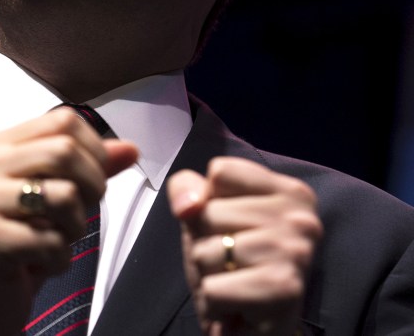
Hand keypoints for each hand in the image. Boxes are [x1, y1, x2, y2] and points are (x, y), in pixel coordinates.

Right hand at [0, 105, 138, 335]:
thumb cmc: (19, 243)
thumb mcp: (56, 199)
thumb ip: (89, 169)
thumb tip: (129, 149)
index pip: (64, 121)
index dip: (95, 151)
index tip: (91, 181)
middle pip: (64, 151)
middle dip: (92, 188)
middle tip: (78, 216)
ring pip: (64, 196)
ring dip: (74, 229)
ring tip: (53, 240)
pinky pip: (51, 242)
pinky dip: (59, 261)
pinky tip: (39, 263)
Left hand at [167, 157, 322, 334]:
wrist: (255, 329)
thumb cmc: (233, 267)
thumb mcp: (204, 217)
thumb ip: (188, 190)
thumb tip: (189, 205)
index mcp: (291, 192)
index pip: (220, 171)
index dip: (209, 201)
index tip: (231, 226)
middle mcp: (302, 218)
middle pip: (208, 212)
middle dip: (205, 242)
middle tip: (232, 263)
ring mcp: (296, 252)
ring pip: (206, 250)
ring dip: (208, 274)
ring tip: (235, 282)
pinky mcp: (284, 290)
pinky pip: (213, 288)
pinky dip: (214, 302)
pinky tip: (237, 305)